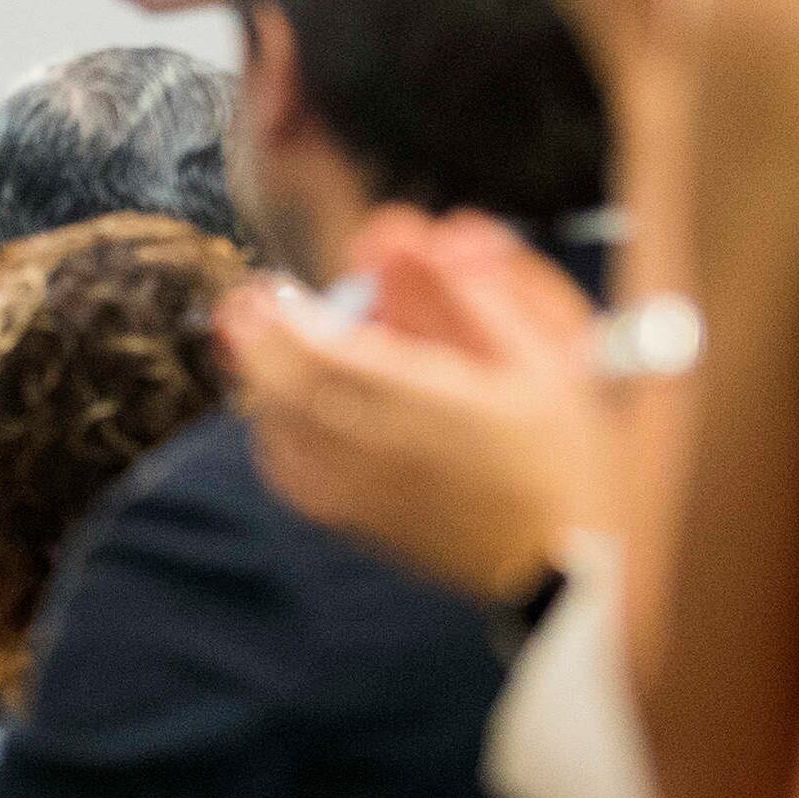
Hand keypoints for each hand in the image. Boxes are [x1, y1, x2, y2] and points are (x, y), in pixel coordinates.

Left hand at [217, 215, 608, 600]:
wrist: (554, 564)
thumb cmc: (557, 456)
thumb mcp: (543, 361)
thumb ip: (478, 296)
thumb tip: (431, 233)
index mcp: (430, 404)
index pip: (328, 355)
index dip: (284, 318)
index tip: (265, 287)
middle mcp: (382, 451)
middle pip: (288, 389)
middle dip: (255, 342)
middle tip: (241, 305)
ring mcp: (358, 492)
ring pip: (279, 430)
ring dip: (259, 382)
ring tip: (255, 343)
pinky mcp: (351, 522)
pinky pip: (290, 472)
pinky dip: (272, 432)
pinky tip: (278, 409)